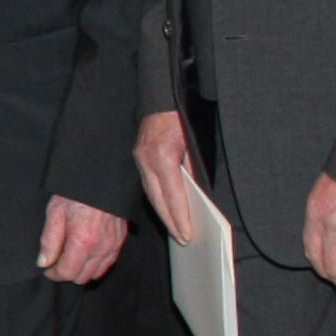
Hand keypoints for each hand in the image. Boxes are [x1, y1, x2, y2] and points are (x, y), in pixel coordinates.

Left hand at [38, 195, 126, 285]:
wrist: (100, 178)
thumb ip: (49, 241)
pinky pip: (107, 263)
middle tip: (57, 262)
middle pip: (82, 277)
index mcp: (83, 241)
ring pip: (96, 273)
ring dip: (81, 270)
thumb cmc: (76, 193)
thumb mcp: (55, 213)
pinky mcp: (120, 241)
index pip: (67, 272)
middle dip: (67, 273)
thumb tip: (44, 262)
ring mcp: (113, 245)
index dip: (54, 274)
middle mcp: (101, 247)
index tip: (47, 269)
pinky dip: (95, 264)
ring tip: (70, 257)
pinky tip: (85, 254)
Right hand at [134, 112, 196, 244]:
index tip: (187, 235)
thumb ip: (193, 168)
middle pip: (158, 199)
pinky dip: (158, 200)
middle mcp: (147, 159)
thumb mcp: (194, 143)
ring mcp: (139, 158)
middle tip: (183, 240)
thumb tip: (198, 194)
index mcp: (163, 155)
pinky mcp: (138, 156)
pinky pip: (148, 184)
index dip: (180, 217)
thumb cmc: (181, 117)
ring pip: (151, 194)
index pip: (173, 195)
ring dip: (164, 214)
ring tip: (177, 231)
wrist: (162, 95)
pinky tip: (168, 211)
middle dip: (171, 221)